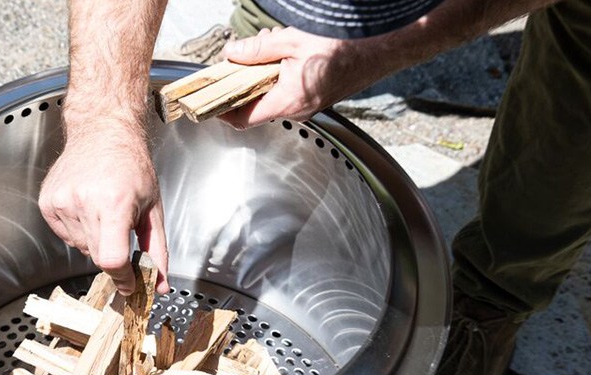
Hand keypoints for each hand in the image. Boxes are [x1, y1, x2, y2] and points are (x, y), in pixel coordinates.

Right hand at [38, 120, 169, 294]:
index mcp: (113, 203)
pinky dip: (79, 230)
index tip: (130, 282)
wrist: (102, 131)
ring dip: (95, 240)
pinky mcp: (48, 202)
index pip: (112, 259)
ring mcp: (62, 202)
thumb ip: (157, 250)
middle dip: (113, 256)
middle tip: (122, 234)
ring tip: (103, 209)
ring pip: (81, 248)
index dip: (122, 278)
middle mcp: (83, 202)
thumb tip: (159, 284)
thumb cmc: (130, 164)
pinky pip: (66, 236)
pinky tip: (88, 207)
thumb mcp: (153, 207)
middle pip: (97, 256)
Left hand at [218, 27, 358, 129]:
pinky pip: (289, 93)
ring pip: (273, 97)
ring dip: (263, 76)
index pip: (243, 118)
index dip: (223, 110)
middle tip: (239, 59)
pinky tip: (286, 55)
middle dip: (244, 83)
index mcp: (287, 101)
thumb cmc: (343, 46)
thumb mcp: (291, 40)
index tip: (210, 100)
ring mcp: (308, 107)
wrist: (380, 48)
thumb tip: (233, 53)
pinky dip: (279, 77)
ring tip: (268, 48)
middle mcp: (297, 110)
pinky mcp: (316, 99)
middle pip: (256, 105)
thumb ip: (257, 49)